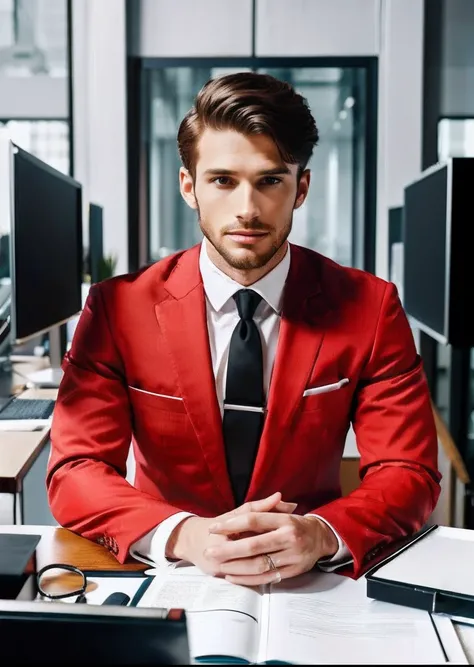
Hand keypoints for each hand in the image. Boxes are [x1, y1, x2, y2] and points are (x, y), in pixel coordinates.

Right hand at [165, 492, 296, 575]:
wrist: (193, 541)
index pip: (254, 533)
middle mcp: (220, 551)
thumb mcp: (237, 512)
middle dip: (275, 550)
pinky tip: (275, 571)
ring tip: (288, 558)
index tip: (290, 527)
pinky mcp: (221, 577)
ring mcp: (220, 567)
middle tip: (292, 545)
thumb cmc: (218, 525)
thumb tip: (281, 497)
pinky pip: (246, 580)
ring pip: (251, 570)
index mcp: (224, 533)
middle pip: (254, 556)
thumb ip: (259, 506)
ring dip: (272, 565)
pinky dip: (262, 575)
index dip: (274, 531)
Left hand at [205, 513, 338, 585]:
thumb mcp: (280, 512)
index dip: (231, 524)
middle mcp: (289, 537)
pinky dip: (247, 579)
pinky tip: (233, 576)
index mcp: (284, 520)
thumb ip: (262, 508)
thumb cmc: (294, 524)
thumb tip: (240, 512)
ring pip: (259, 564)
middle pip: (253, 544)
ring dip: (235, 567)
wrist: (320, 538)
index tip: (214, 528)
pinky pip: (266, 578)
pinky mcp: (292, 572)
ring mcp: (291, 556)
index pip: (253, 519)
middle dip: (228, 549)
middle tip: (209, 551)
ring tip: (219, 565)